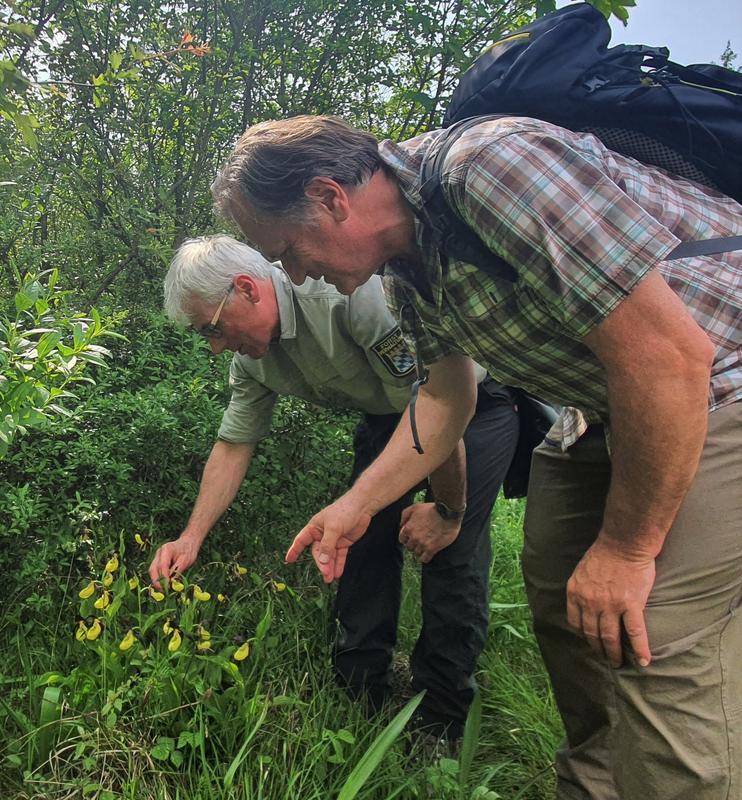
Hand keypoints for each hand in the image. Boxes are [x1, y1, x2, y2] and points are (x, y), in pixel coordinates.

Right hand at [148, 536, 200, 588]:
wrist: (188, 543)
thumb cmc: (188, 551)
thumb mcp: (186, 561)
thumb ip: (177, 571)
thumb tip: (171, 583)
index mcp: (166, 550)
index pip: (162, 566)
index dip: (164, 578)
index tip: (167, 587)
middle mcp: (159, 553)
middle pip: (153, 569)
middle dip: (157, 581)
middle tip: (163, 591)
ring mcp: (157, 557)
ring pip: (152, 571)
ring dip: (156, 581)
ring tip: (163, 589)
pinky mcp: (157, 561)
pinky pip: (155, 571)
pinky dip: (158, 578)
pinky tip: (163, 585)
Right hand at [285, 494, 371, 583]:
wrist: (362, 507)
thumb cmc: (344, 511)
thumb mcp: (333, 528)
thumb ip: (327, 545)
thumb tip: (322, 560)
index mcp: (315, 527)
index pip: (301, 540)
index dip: (295, 550)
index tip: (289, 560)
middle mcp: (322, 535)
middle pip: (318, 552)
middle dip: (322, 564)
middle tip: (326, 574)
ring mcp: (333, 540)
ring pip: (329, 556)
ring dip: (330, 567)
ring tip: (331, 578)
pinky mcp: (343, 543)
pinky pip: (339, 556)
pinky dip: (339, 564)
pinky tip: (338, 573)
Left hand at [399, 502, 460, 562]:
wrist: (447, 513)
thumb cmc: (432, 509)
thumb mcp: (415, 507)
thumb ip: (405, 515)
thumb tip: (401, 525)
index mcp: (408, 528)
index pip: (402, 539)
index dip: (407, 539)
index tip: (413, 538)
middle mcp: (413, 537)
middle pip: (409, 547)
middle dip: (414, 545)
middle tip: (421, 541)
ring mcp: (422, 544)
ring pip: (417, 553)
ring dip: (421, 551)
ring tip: (427, 546)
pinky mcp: (432, 548)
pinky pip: (425, 559)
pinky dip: (426, 558)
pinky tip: (429, 553)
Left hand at [566, 535, 655, 667]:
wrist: (624, 543)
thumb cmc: (604, 553)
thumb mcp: (581, 571)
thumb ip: (581, 589)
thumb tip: (583, 603)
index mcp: (575, 592)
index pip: (574, 622)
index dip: (582, 635)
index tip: (588, 641)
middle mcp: (590, 602)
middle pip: (592, 633)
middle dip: (597, 649)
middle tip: (604, 658)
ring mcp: (610, 605)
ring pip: (610, 637)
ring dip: (613, 653)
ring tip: (618, 663)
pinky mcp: (631, 605)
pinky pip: (635, 632)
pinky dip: (640, 649)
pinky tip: (643, 661)